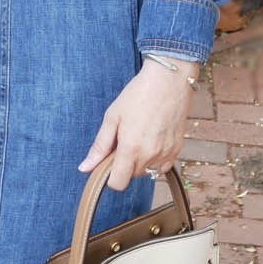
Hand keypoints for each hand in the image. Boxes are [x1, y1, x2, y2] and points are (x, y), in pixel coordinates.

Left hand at [79, 62, 194, 190]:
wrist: (168, 80)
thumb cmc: (139, 94)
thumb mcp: (112, 117)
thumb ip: (99, 146)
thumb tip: (85, 167)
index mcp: (131, 148)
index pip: (118, 183)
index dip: (110, 177)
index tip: (109, 163)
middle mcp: (150, 155)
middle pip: (131, 176)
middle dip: (124, 164)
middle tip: (124, 140)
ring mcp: (166, 153)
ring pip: (148, 172)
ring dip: (140, 162)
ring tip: (140, 137)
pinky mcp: (177, 149)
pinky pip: (162, 166)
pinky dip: (155, 159)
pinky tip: (152, 140)